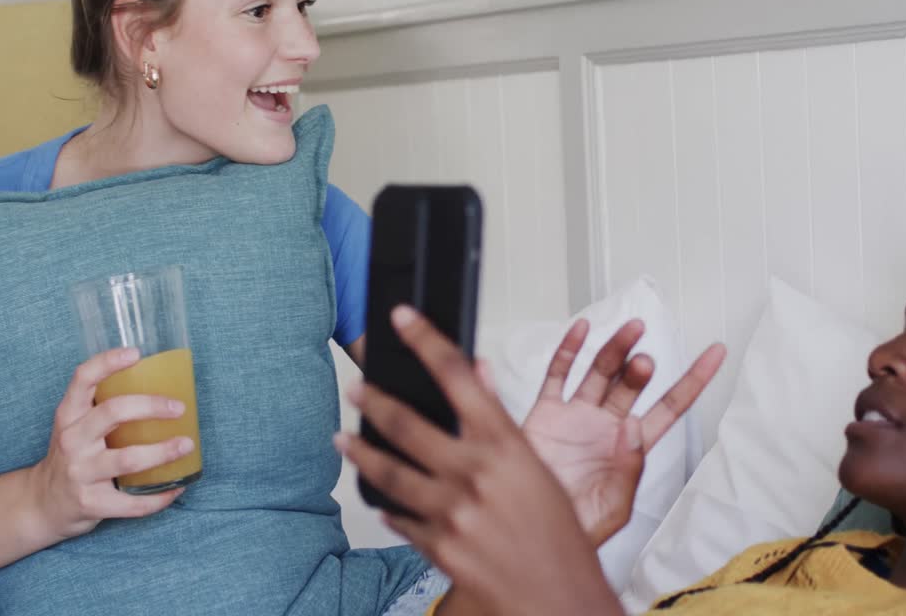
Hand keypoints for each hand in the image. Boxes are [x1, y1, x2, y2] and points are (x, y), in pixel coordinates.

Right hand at [27, 348, 193, 539]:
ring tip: (186, 445)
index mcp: (68, 415)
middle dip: (151, 407)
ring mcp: (79, 473)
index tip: (136, 353)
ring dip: (163, 452)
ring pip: (128, 459)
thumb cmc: (73, 456)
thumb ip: (104, 407)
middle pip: (112, 413)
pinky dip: (160, 496)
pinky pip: (132, 502)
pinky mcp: (90, 504)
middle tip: (179, 408)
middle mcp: (71, 441)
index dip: (107, 362)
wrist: (42, 504)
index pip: (82, 379)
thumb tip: (163, 386)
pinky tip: (176, 486)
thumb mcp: (76, 426)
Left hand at [336, 307, 624, 615]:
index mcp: (506, 445)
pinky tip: (379, 499)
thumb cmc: (560, 539)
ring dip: (360, 451)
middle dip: (374, 399)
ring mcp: (452, 511)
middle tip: (356, 386)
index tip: (403, 319)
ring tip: (344, 438)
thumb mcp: (539, 469)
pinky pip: (399, 518)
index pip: (457, 375)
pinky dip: (387, 505)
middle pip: (408, 420)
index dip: (425, 339)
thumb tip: (479, 377)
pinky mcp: (437, 546)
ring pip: (389, 470)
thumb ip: (502, 422)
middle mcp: (474, 473)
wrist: (561, 600)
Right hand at [523, 320, 725, 544]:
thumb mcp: (614, 508)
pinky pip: (559, 374)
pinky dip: (569, 350)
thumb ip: (628, 469)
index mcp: (631, 446)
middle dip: (640, 367)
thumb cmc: (578, 526)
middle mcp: (607, 424)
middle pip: (631, 383)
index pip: (670, 407)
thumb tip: (633, 426)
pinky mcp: (546, 412)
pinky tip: (582, 330)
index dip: (693, 380)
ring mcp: (577, 415)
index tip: (715, 353)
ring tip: (631, 331)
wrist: (529, 527)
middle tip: (644, 361)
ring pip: (600, 371)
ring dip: (616, 348)